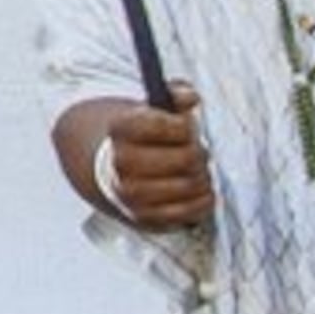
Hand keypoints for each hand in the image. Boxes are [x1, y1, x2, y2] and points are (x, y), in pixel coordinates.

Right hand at [97, 89, 213, 233]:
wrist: (111, 171)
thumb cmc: (140, 138)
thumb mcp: (151, 110)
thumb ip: (174, 97)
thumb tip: (191, 97)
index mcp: (120, 129)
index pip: (161, 125)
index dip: (183, 126)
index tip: (186, 126)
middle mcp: (121, 162)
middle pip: (185, 158)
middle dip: (198, 152)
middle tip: (196, 150)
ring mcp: (132, 192)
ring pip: (190, 185)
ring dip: (202, 177)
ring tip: (197, 170)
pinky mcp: (145, 216)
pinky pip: (189, 211)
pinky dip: (202, 200)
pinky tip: (198, 190)